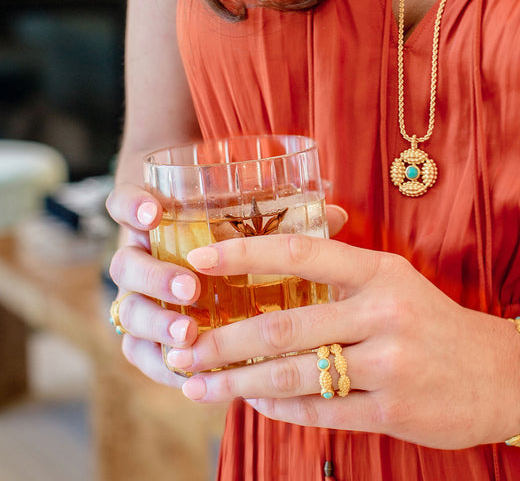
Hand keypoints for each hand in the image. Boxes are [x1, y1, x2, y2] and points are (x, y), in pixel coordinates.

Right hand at [105, 182, 348, 387]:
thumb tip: (338, 213)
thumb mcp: (248, 218)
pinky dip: (157, 362)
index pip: (126, 203)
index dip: (134, 206)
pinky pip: (137, 352)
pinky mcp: (142, 335)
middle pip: (126, 263)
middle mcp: (139, 255)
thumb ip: (284, 215)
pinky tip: (183, 371)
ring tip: (190, 334)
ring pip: (127, 310)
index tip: (156, 213)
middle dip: (156, 276)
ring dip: (156, 321)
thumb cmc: (228, 231)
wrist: (202, 267)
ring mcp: (136, 296)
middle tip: (191, 288)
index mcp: (157, 219)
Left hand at [163, 234, 519, 448]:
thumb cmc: (434, 321)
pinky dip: (278, 407)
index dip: (244, 253)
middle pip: (284, 324)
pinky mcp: (392, 410)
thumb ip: (341, 275)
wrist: (497, 373)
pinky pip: (319, 410)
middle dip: (222, 339)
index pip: (301, 252)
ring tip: (199, 385)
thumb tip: (271, 272)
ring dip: (237, 383)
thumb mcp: (395, 282)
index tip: (198, 260)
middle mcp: (383, 312)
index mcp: (380, 271)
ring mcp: (389, 363)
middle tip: (181, 347)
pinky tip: (252, 402)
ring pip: (294, 373)